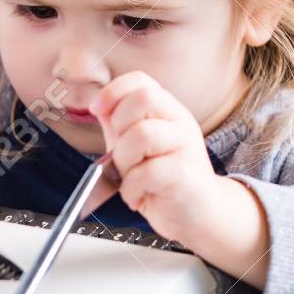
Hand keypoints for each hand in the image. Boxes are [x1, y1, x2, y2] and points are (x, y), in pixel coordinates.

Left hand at [88, 71, 221, 242]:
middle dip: (119, 126)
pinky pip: (146, 172)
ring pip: (142, 134)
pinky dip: (132, 190)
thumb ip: (118, 124)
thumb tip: (98, 105)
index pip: (140, 80)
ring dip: (124, 162)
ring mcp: (186, 145)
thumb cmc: (163, 180)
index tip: (97, 111)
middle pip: (143, 98)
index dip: (113, 91)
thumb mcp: (136, 147)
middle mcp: (180, 122)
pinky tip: (138, 197)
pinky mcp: (185, 174)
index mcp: (167, 110)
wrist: (196, 213)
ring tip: (130, 179)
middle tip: (122, 154)